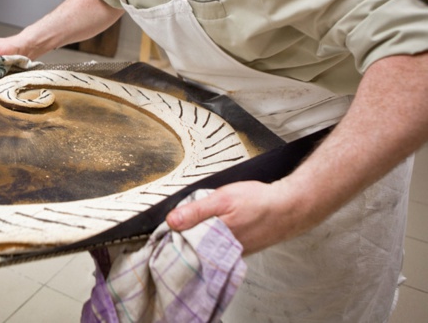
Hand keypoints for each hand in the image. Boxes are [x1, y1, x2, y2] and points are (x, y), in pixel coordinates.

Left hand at [166, 179, 306, 254]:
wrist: (290, 207)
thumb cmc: (258, 201)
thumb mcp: (222, 198)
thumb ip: (196, 211)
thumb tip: (171, 221)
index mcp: (215, 240)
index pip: (184, 246)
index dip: (172, 237)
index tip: (163, 231)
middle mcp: (223, 252)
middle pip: (194, 250)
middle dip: (183, 240)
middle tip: (177, 226)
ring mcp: (233, 253)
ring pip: (207, 249)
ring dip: (198, 240)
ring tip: (192, 227)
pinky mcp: (241, 250)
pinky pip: (220, 249)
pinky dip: (213, 241)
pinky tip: (213, 230)